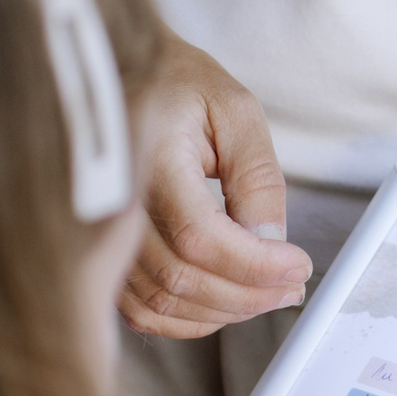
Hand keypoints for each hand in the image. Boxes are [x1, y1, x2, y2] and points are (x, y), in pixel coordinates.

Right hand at [119, 36, 310, 337]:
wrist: (115, 77)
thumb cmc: (174, 86)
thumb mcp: (234, 111)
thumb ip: (257, 178)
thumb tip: (273, 245)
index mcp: (145, 156)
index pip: (200, 237)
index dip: (256, 265)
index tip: (297, 266)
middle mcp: (113, 201)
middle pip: (183, 279)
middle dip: (249, 294)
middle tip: (291, 286)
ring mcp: (99, 233)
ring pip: (163, 302)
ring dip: (224, 311)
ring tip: (265, 293)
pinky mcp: (100, 255)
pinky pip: (140, 309)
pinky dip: (187, 318)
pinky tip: (222, 301)